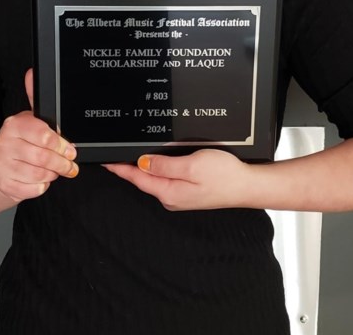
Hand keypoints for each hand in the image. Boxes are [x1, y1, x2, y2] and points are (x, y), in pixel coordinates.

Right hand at [0, 68, 77, 202]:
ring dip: (53, 174)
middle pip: (43, 157)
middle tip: (70, 165)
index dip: (61, 144)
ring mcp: (1, 166)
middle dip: (62, 163)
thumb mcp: (29, 121)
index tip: (70, 149)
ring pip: (39, 174)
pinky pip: (32, 189)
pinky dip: (42, 186)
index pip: (42, 134)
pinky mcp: (4, 185)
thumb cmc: (21, 143)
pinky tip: (41, 179)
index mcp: (13, 125)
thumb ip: (35, 99)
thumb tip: (31, 73)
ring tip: (54, 170)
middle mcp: (4, 144)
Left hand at [103, 149, 251, 210]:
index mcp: (169, 192)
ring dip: (142, 168)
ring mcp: (180, 196)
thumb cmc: (225, 176)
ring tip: (128, 157)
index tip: (104, 161)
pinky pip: (166, 180)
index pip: (137, 178)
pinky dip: (157, 170)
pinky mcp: (189, 192)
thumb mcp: (192, 165)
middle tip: (112, 155)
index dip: (120, 168)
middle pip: (143, 180)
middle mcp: (172, 198)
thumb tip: (143, 163)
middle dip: (128, 168)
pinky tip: (155, 163)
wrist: (248, 185)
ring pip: (155, 180)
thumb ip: (165, 165)